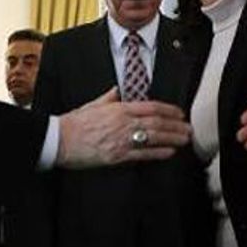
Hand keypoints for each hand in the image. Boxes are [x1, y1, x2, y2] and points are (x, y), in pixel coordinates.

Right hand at [56, 87, 190, 167]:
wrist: (58, 140)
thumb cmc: (73, 122)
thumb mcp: (92, 105)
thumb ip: (108, 98)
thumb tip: (116, 90)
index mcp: (118, 108)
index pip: (150, 107)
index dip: (168, 109)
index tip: (179, 113)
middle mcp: (122, 123)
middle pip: (157, 122)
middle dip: (175, 125)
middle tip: (188, 128)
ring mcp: (120, 140)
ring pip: (153, 137)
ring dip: (172, 138)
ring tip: (185, 139)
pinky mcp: (116, 156)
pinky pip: (142, 154)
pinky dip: (158, 153)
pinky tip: (169, 152)